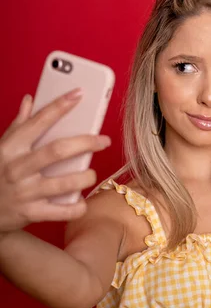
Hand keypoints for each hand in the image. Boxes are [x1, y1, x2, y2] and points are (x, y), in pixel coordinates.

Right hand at [0, 90, 110, 233]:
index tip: (79, 94)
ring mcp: (24, 192)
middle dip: (86, 143)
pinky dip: (76, 207)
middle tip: (104, 140)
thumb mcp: (1, 147)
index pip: (38, 121)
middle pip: (58, 151)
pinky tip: (81, 201)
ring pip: (64, 182)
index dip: (59, 106)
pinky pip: (61, 211)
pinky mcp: (30, 213)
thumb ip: (18, 125)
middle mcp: (17, 168)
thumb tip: (30, 100)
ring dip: (85, 177)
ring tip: (91, 173)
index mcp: (11, 147)